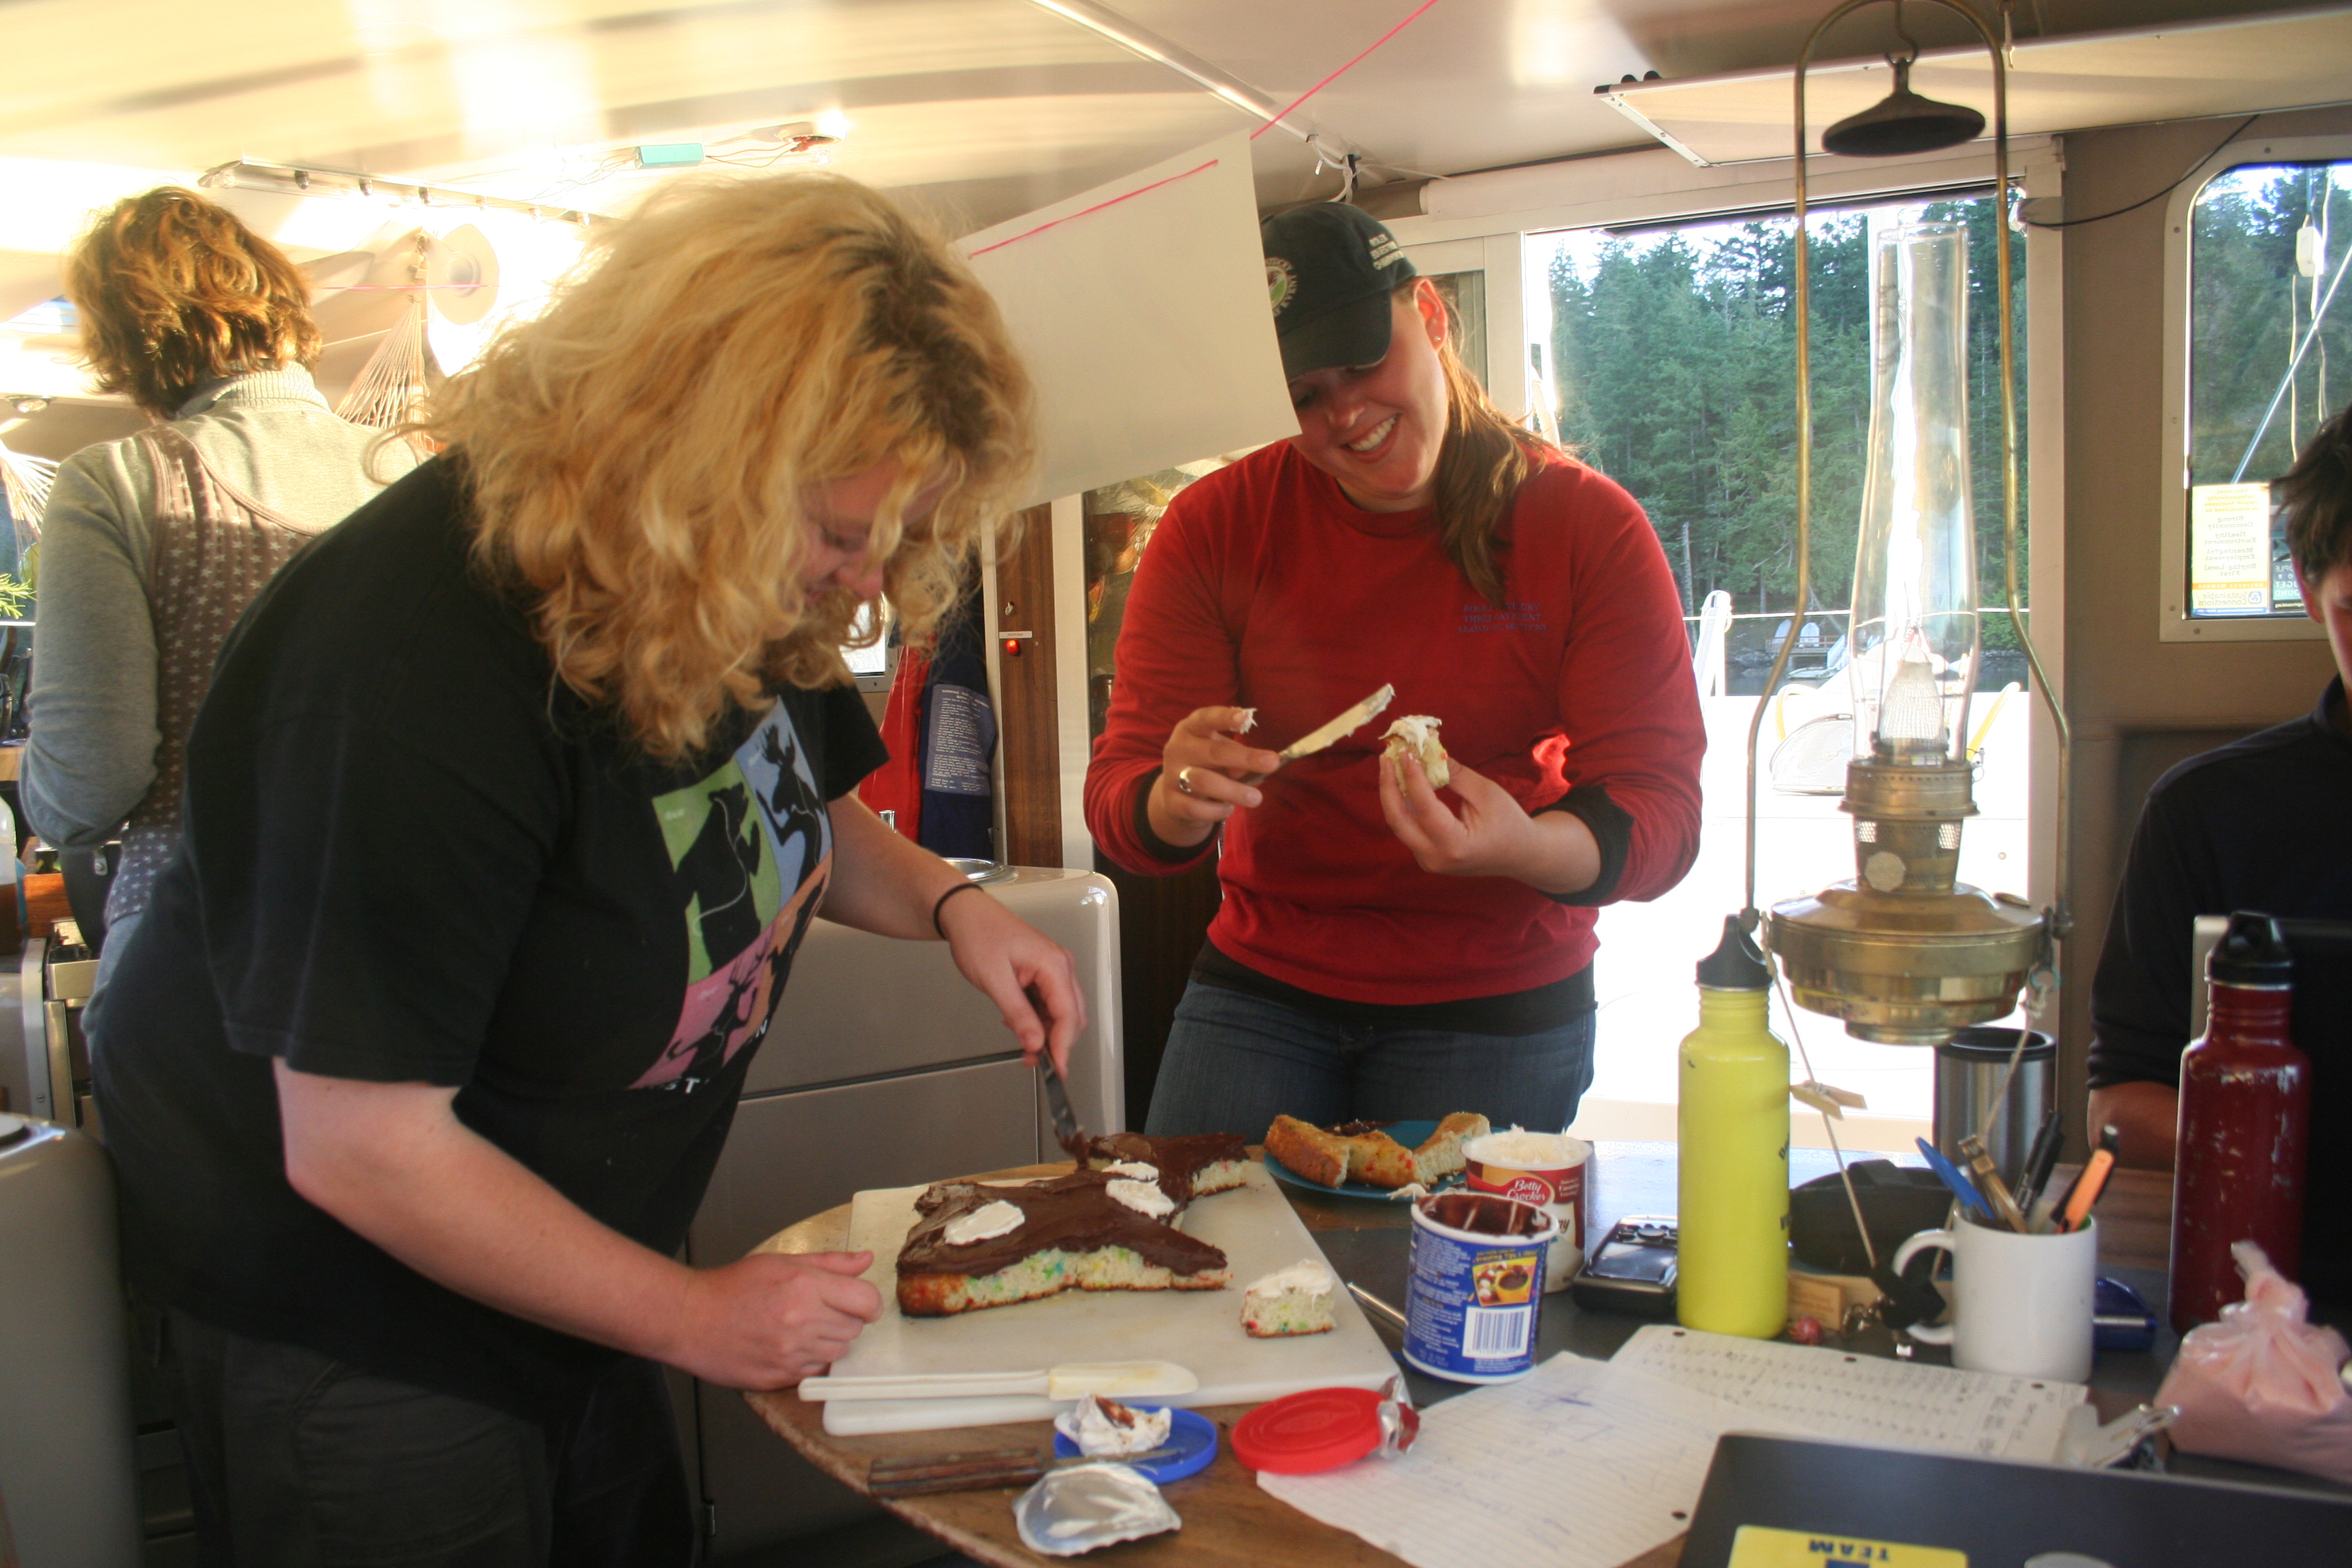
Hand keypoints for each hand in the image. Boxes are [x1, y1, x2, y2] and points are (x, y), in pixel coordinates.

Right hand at [672, 1251, 881, 1389]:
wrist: (691, 1319)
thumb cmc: (732, 1287)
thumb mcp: (781, 1262)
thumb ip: (830, 1263)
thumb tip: (866, 1260)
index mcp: (806, 1286)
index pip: (867, 1300)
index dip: (868, 1302)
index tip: (861, 1302)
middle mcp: (802, 1321)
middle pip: (855, 1328)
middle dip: (845, 1319)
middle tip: (819, 1311)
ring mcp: (791, 1353)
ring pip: (839, 1352)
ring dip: (829, 1341)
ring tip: (801, 1328)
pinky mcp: (780, 1377)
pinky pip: (815, 1371)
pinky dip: (810, 1360)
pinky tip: (788, 1345)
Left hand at [938, 888, 1086, 1074]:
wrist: (966, 913)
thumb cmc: (979, 935)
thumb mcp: (994, 980)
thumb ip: (1018, 1014)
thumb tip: (1035, 1043)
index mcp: (1053, 965)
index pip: (1069, 1014)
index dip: (1063, 1045)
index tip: (1056, 1069)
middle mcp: (1060, 966)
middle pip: (1073, 1015)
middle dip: (1057, 1042)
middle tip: (1035, 1062)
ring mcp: (1054, 969)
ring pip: (1063, 1012)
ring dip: (1048, 1034)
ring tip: (1024, 1049)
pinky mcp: (1044, 972)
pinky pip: (1050, 1003)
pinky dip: (1040, 1020)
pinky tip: (1021, 1026)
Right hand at [1146, 706, 1282, 849]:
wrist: (1176, 796)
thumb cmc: (1207, 766)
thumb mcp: (1223, 756)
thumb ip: (1238, 758)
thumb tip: (1260, 764)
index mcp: (1191, 729)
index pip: (1206, 718)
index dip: (1224, 717)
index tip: (1245, 717)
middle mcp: (1177, 748)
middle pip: (1211, 752)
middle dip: (1244, 757)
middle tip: (1272, 763)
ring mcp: (1171, 775)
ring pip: (1203, 782)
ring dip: (1234, 790)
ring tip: (1255, 798)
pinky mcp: (1171, 802)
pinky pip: (1196, 808)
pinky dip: (1217, 810)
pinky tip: (1228, 808)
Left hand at [1378, 752, 1603, 894]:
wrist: (1520, 855)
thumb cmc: (1509, 822)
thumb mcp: (1487, 793)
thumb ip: (1455, 775)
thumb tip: (1428, 752)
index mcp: (1454, 845)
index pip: (1423, 807)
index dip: (1412, 776)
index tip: (1405, 751)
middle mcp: (1435, 858)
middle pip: (1398, 819)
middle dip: (1388, 785)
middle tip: (1386, 757)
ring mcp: (1428, 861)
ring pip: (1399, 824)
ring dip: (1392, 793)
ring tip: (1390, 764)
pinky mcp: (1426, 857)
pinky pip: (1407, 828)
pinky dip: (1403, 804)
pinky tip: (1402, 782)